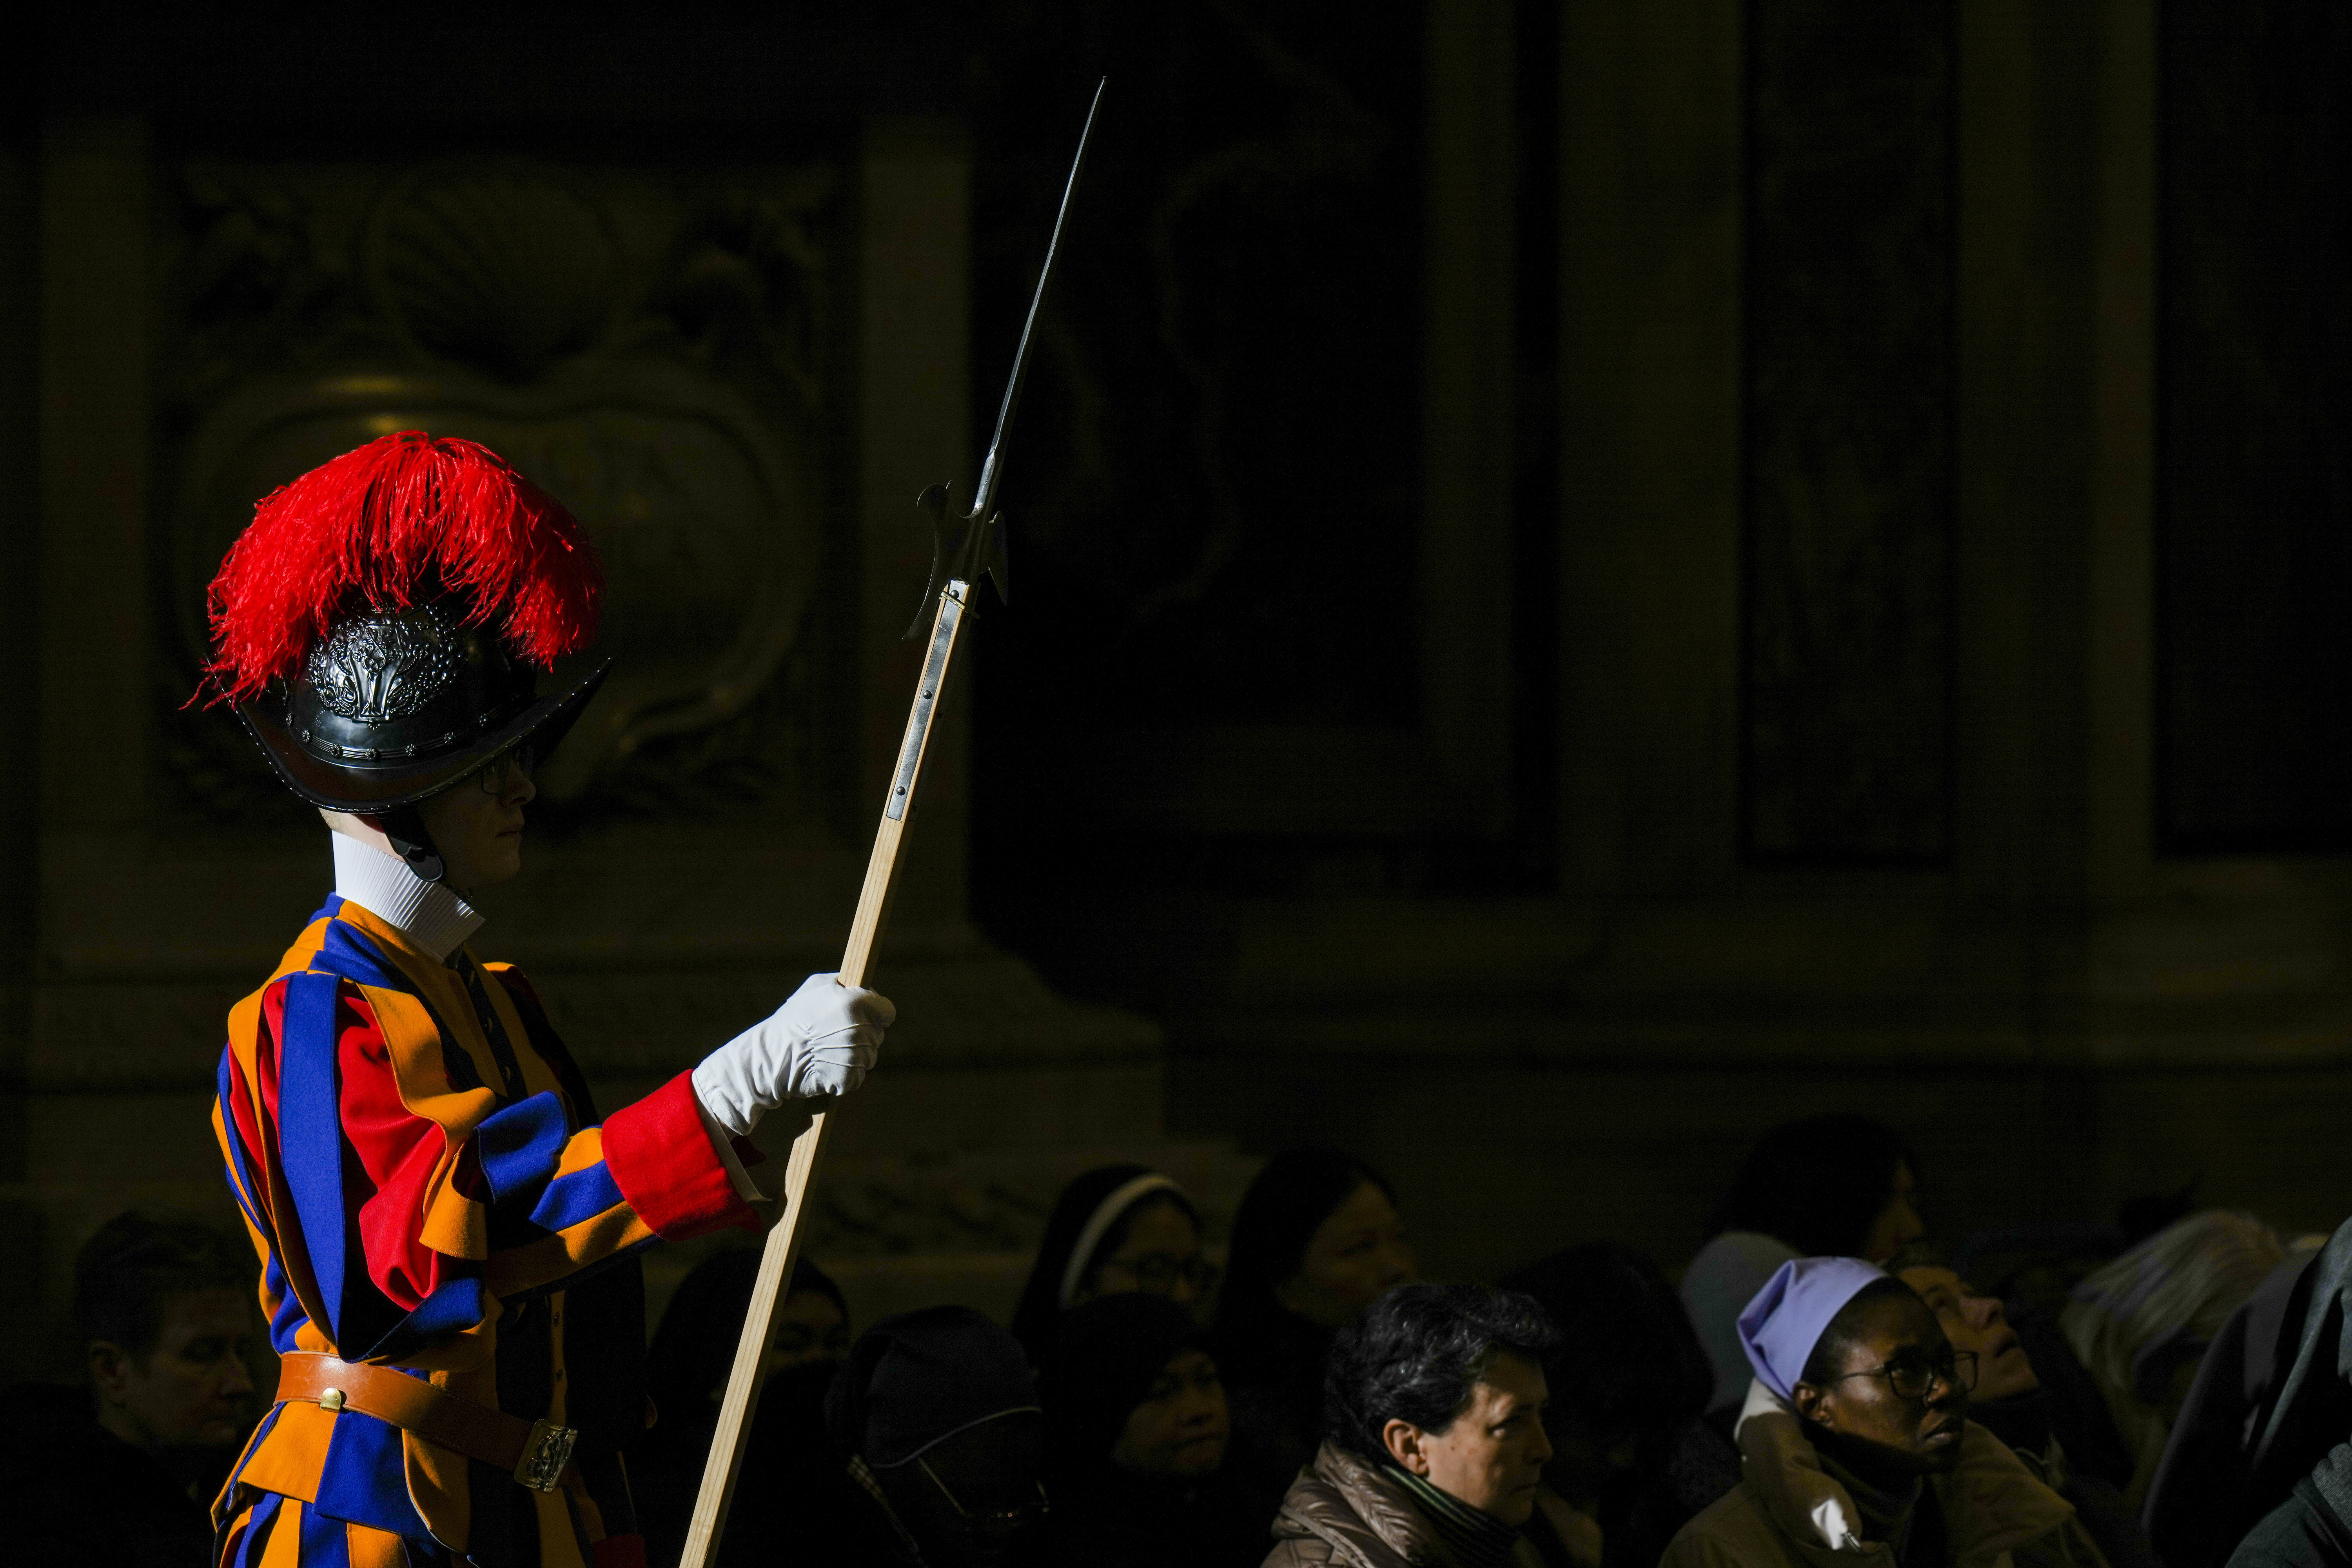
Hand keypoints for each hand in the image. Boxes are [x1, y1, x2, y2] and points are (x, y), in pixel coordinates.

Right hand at [691, 973, 895, 1136]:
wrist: (772, 1056)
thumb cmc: (792, 1020)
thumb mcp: (814, 987)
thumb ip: (843, 983)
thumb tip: (862, 986)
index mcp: (854, 1002)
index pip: (886, 1011)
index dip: (878, 1014)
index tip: (869, 1018)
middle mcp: (859, 1028)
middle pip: (877, 1035)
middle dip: (862, 1035)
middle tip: (835, 1036)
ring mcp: (855, 1055)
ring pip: (868, 1056)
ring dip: (854, 1055)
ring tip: (828, 1051)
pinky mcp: (848, 1078)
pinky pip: (857, 1076)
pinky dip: (845, 1074)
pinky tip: (826, 1066)